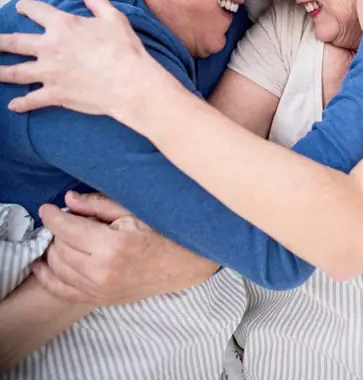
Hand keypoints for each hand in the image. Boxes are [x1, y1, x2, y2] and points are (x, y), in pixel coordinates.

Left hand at [0, 0, 157, 117]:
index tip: (21, 7)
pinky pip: (32, 100)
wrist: (129, 82)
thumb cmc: (124, 49)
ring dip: (0, 72)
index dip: (27, 7)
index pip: (37, 11)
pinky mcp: (55, 94)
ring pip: (15, 73)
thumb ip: (98, 3)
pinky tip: (13, 106)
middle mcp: (49, 48)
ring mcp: (49, 73)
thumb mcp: (114, 18)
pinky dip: (21, 104)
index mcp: (63, 25)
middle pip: (15, 42)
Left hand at [32, 192, 217, 304]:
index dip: (53, 215)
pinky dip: (48, 278)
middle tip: (66, 217)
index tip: (47, 207)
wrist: (185, 264)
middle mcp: (102, 272)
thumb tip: (69, 199)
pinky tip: (41, 265)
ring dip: (54, 250)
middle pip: (60, 248)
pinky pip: (63, 291)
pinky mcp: (101, 300)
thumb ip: (99, 205)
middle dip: (58, 230)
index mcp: (112, 246)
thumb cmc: (163, 232)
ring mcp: (101, 290)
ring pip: (58, 269)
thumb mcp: (134, 211)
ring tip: (62, 236)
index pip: (68, 229)